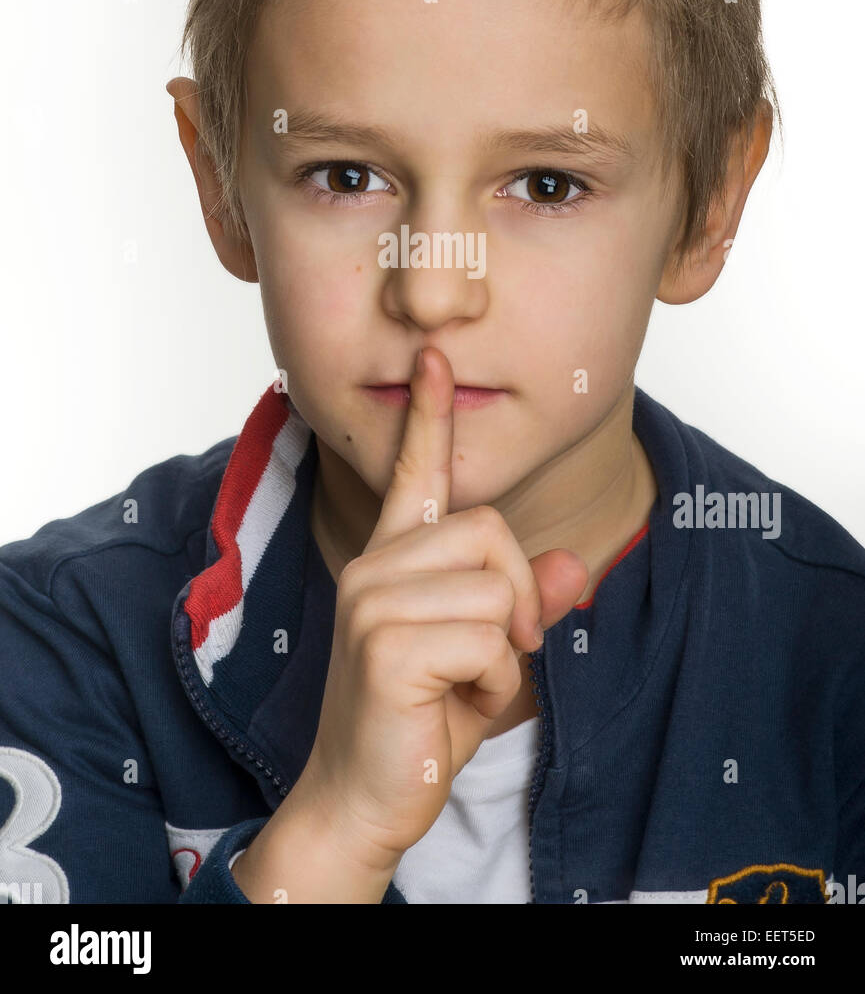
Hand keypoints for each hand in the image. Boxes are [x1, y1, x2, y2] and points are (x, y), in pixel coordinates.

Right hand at [299, 345, 587, 871]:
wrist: (365, 799)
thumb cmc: (421, 722)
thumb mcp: (488, 656)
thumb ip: (523, 603)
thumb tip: (572, 562)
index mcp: (392, 560)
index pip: (413, 473)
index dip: (430, 415)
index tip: (435, 356)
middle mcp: (374, 566)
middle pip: (490, 528)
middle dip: (519, 595)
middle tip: (501, 650)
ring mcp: (371, 601)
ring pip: (495, 585)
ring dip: (505, 649)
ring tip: (464, 682)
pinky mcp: (383, 643)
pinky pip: (487, 637)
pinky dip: (493, 679)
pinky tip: (451, 702)